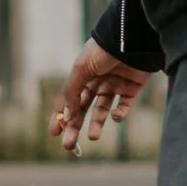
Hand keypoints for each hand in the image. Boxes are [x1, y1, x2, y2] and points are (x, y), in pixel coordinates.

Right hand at [52, 39, 146, 153]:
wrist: (132, 40)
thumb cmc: (103, 50)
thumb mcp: (81, 68)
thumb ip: (72, 91)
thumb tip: (66, 115)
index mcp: (82, 74)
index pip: (68, 99)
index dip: (61, 116)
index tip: (54, 133)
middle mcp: (97, 80)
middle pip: (83, 108)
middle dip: (76, 126)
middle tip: (70, 145)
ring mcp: (114, 84)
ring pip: (102, 110)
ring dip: (97, 124)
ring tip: (93, 137)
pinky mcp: (132, 88)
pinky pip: (124, 106)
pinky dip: (120, 114)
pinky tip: (115, 115)